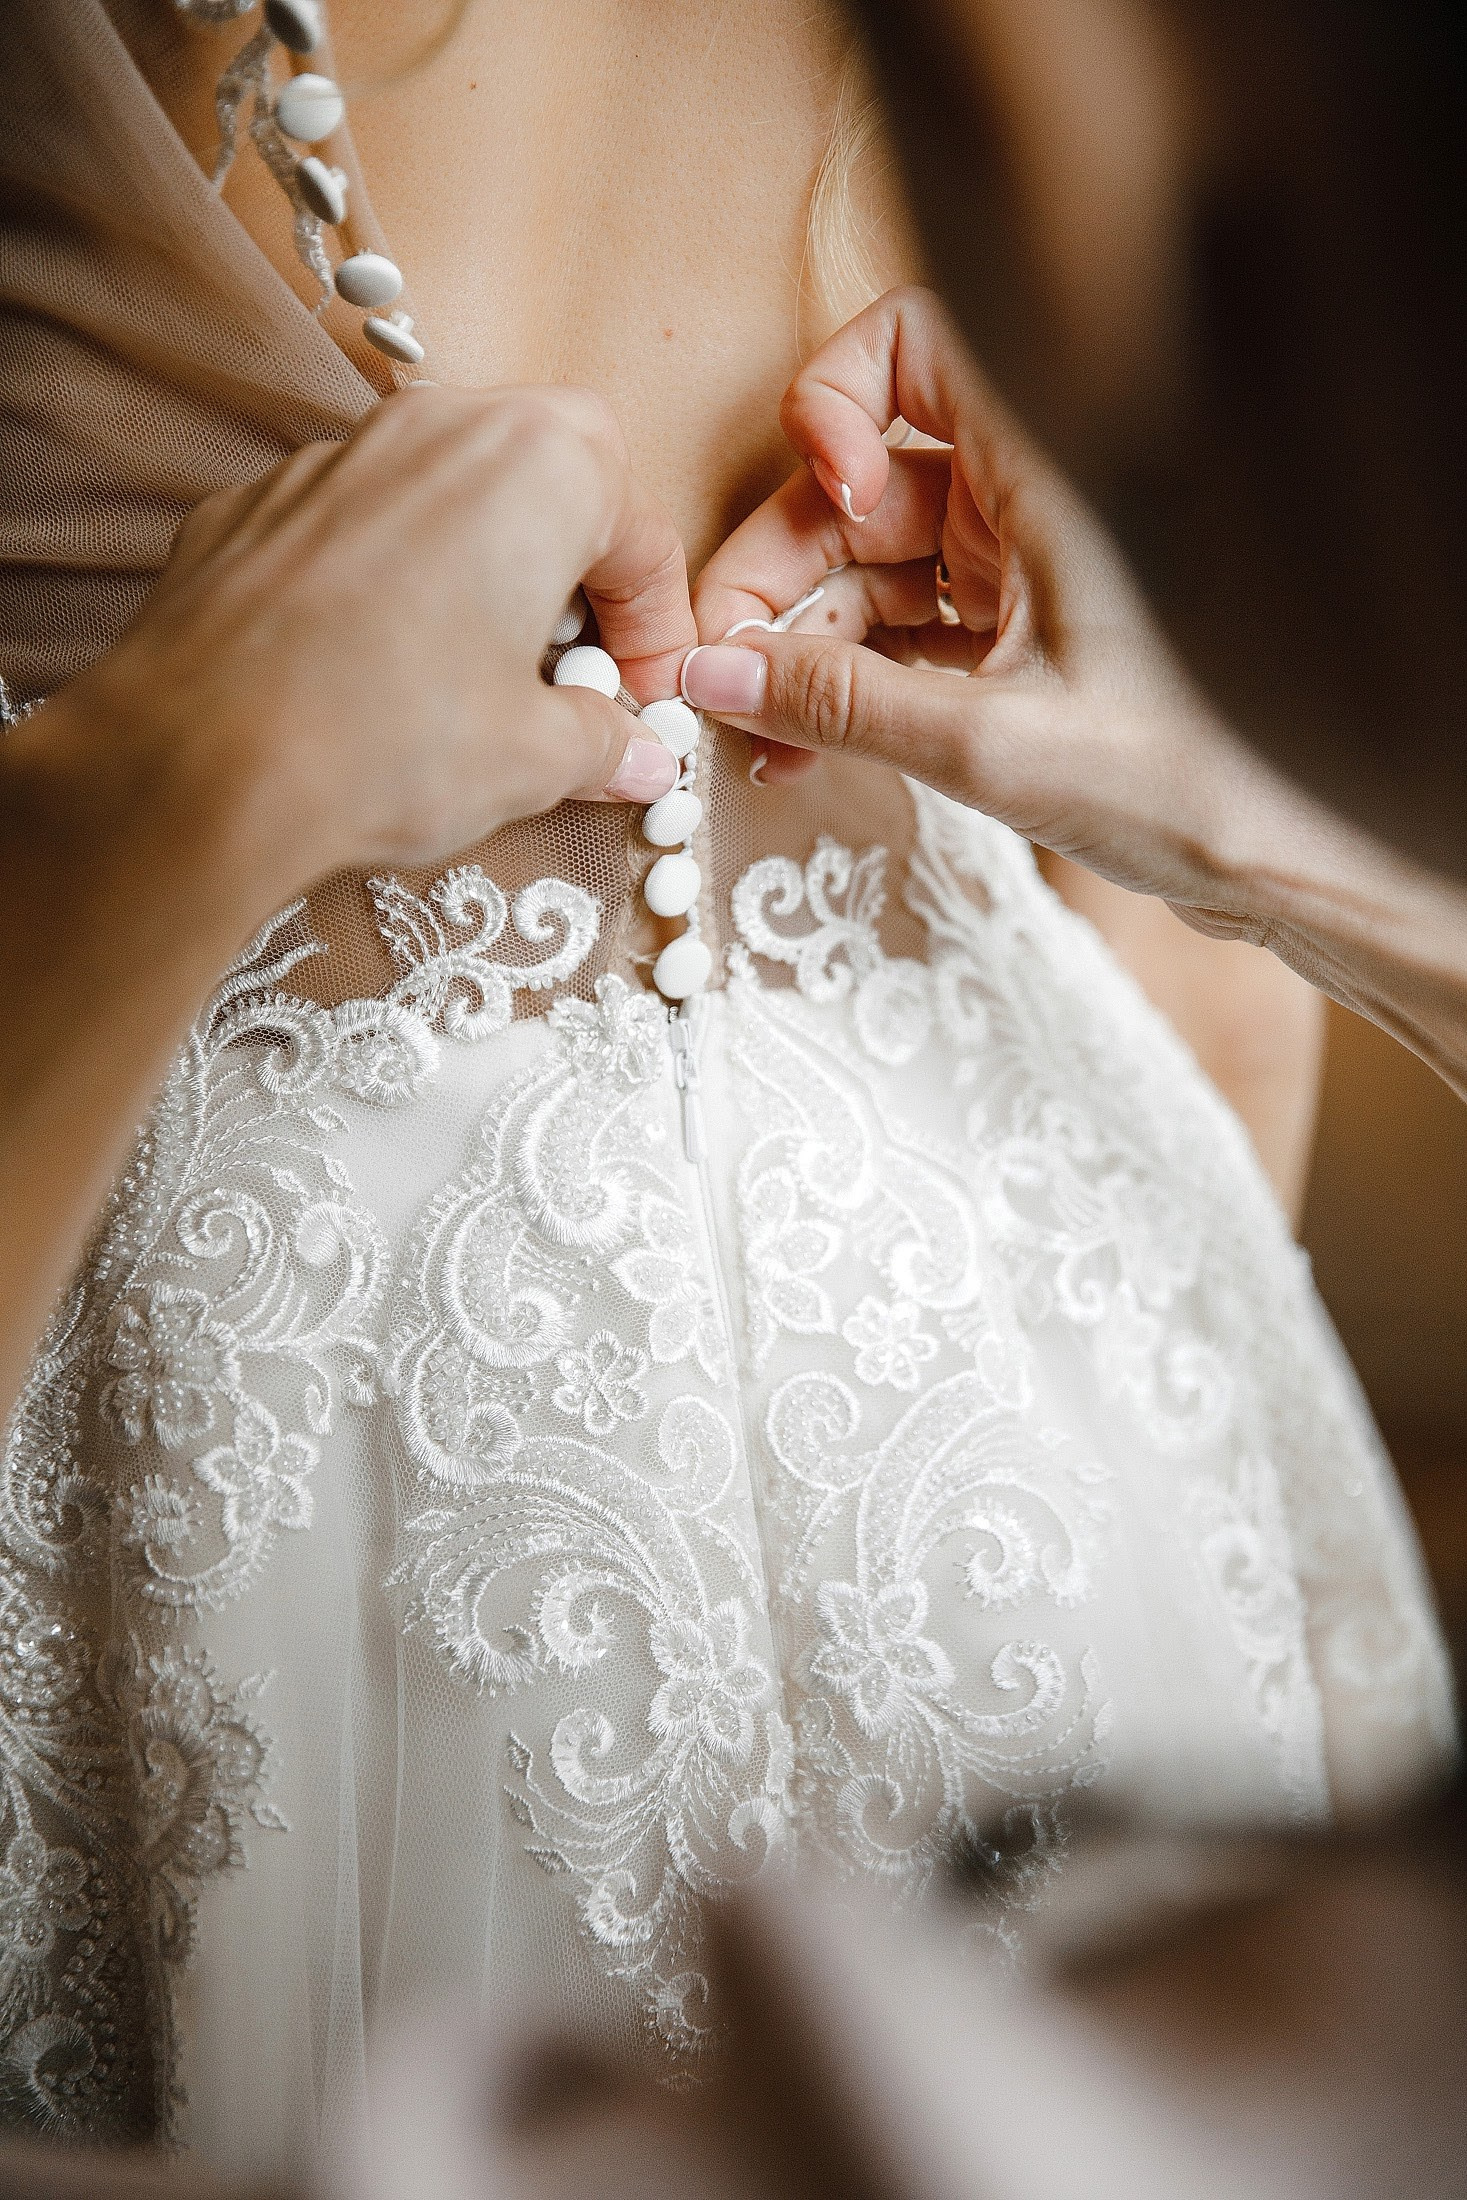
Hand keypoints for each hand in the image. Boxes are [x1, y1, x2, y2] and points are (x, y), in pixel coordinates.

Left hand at [58, 381, 692, 894]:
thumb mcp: (533, 760)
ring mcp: (334, 457)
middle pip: (546, 484)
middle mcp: (437, 428)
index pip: (640, 535)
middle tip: (574, 675)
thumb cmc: (390, 741)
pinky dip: (386, 587)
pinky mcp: (253, 505)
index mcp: (539, 464)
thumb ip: (601, 744)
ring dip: (478, 574)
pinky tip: (374, 675)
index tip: (649, 701)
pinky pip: (354, 532)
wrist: (198, 763)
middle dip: (573, 576)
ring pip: (444, 498)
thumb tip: (636, 759)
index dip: (658, 632)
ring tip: (474, 679)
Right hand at [687, 285, 1271, 929]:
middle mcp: (1024, 506)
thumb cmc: (1183, 787)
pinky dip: (843, 686)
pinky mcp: (1008, 644)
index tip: (827, 498)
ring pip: (865, 573)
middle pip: (856, 491)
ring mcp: (1013, 576)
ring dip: (798, 648)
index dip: (839, 398)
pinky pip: (895, 637)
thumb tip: (713, 677)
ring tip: (753, 737)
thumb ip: (841, 706)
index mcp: (1047, 474)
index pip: (913, 345)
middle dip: (777, 574)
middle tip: (720, 669)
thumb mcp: (992, 744)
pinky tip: (797, 747)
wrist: (1269, 867)